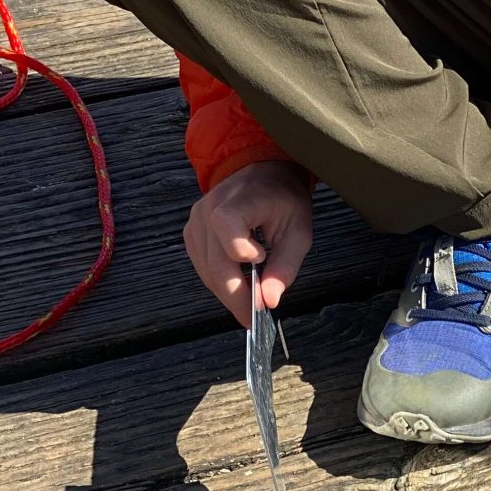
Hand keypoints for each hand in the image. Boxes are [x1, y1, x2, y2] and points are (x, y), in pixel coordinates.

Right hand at [183, 160, 312, 326]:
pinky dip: (219, 281)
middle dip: (236, 295)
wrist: (263, 173)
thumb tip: (269, 301)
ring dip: (228, 292)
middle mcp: (210, 207)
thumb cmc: (284, 200)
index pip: (226, 224)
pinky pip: (202, 266)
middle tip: (255, 317)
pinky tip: (238, 286)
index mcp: (241, 198)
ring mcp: (197, 219)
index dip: (240, 249)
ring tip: (250, 305)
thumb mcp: (298, 230)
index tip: (260, 261)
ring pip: (206, 270)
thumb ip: (285, 266)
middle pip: (216, 262)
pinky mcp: (192, 231)